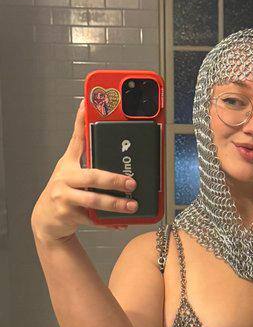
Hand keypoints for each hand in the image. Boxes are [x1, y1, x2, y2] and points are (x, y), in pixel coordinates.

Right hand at [31, 99, 136, 242]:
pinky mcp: (68, 216)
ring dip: (116, 204)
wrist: (46, 219)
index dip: (81, 120)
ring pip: (94, 201)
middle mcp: (65, 178)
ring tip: (132, 206)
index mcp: (68, 164)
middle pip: (92, 176)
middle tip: (132, 183)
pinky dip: (110, 222)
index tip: (88, 103)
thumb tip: (112, 146)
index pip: (76, 138)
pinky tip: (122, 222)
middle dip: (114, 180)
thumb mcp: (72, 172)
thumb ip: (88, 158)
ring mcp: (65, 197)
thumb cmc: (65, 192)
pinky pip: (94, 219)